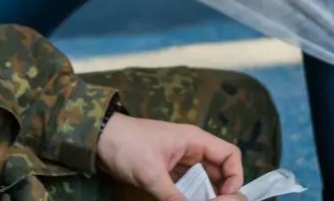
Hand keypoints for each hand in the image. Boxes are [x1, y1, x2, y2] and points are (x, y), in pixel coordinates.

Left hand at [95, 114, 243, 200]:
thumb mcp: (151, 173)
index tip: (225, 198)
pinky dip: (190, 197)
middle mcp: (193, 149)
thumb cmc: (127, 146)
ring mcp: (181, 160)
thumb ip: (173, 196)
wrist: (99, 138)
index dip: (234, 177)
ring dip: (204, 197)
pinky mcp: (169, 171)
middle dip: (220, 192)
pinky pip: (188, 186)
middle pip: (219, 171)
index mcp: (195, 140)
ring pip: (204, 181)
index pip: (230, 155)